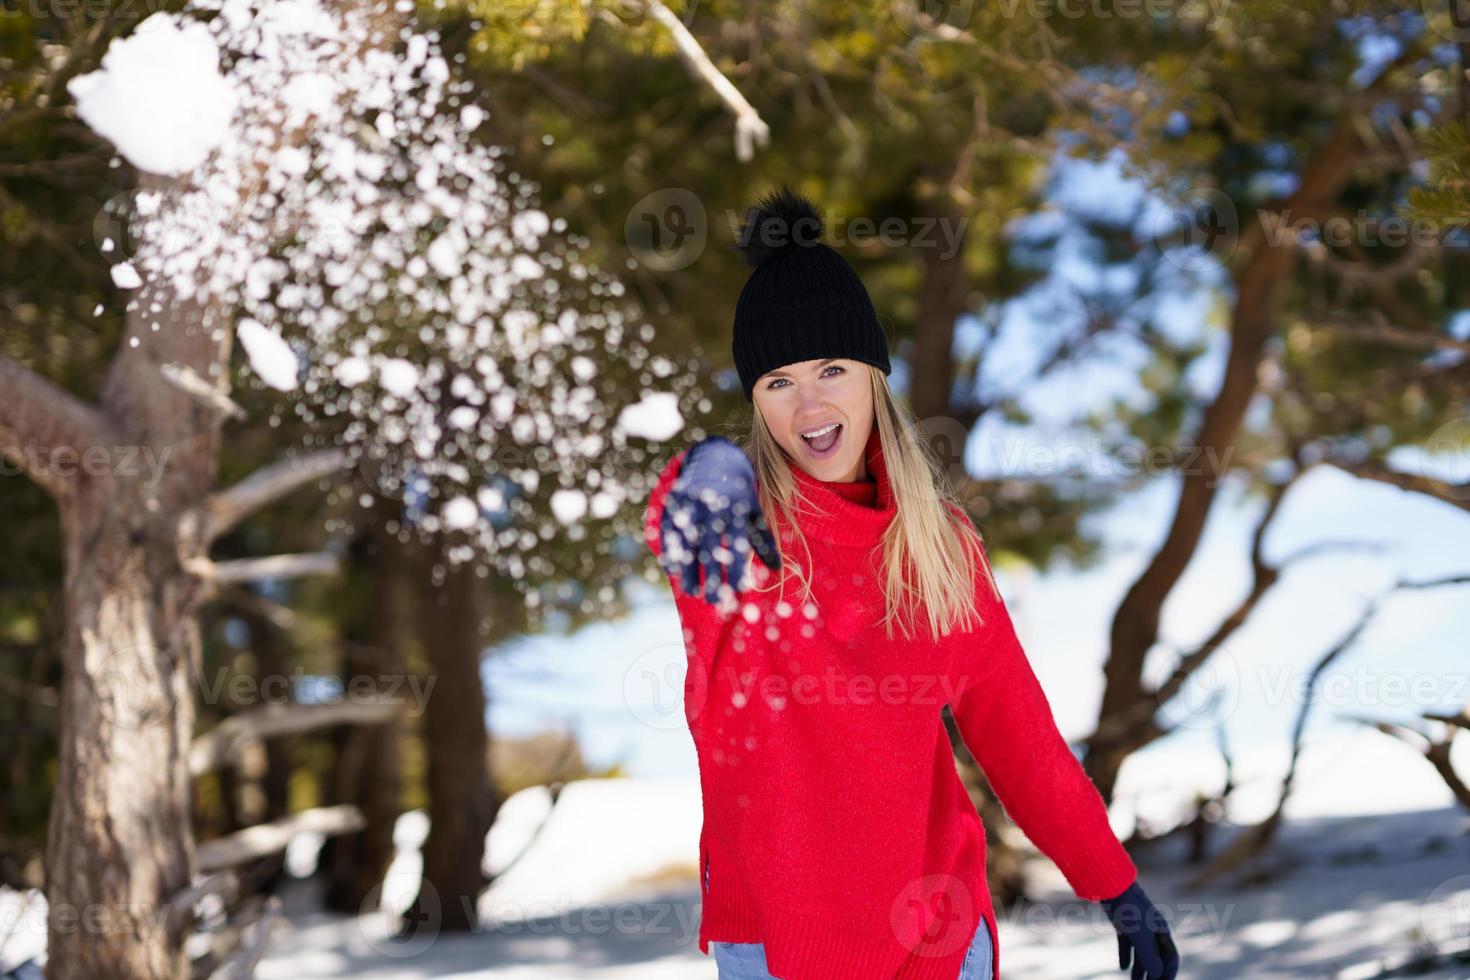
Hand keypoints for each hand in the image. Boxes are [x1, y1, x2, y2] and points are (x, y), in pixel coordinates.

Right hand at [658, 436, 780, 602]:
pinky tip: (672, 570)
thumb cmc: (739, 492)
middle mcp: (714, 505)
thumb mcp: (754, 511)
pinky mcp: (673, 501)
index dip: (738, 568)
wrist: (714, 456)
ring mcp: (691, 503)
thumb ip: (763, 539)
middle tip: (714, 602)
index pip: (739, 544)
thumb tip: (776, 570)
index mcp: (738, 508)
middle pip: (712, 547)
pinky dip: (670, 551)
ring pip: (688, 542)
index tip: (739, 590)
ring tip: (691, 592)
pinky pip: (669, 530)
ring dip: (689, 569)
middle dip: (712, 576)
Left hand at [1099, 880, 1179, 979]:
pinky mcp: (1124, 925)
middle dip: (1154, 974)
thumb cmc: (1130, 910)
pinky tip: (1122, 968)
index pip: (1170, 958)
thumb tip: (1157, 975)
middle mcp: (1152, 930)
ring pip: (1141, 953)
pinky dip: (1126, 956)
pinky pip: (1127, 945)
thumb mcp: (1141, 936)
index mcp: (1162, 932)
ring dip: (1139, 969)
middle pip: (1156, 958)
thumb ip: (1149, 957)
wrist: (1112, 886)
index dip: (1168, 974)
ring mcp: (1138, 927)